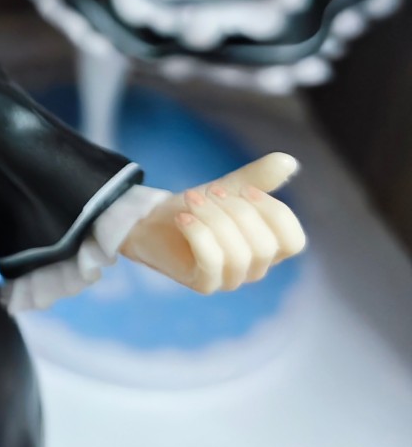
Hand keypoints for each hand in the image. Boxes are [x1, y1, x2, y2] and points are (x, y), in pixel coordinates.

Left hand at [120, 153, 304, 292]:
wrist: (153, 220)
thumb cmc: (197, 208)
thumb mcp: (229, 188)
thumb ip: (259, 178)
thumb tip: (289, 162)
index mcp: (269, 247)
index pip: (293, 241)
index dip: (274, 212)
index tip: (246, 188)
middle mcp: (254, 268)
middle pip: (264, 246)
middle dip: (236, 211)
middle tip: (211, 191)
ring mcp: (230, 279)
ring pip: (237, 254)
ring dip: (213, 219)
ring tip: (192, 199)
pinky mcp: (204, 284)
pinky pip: (211, 262)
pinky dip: (198, 234)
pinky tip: (183, 217)